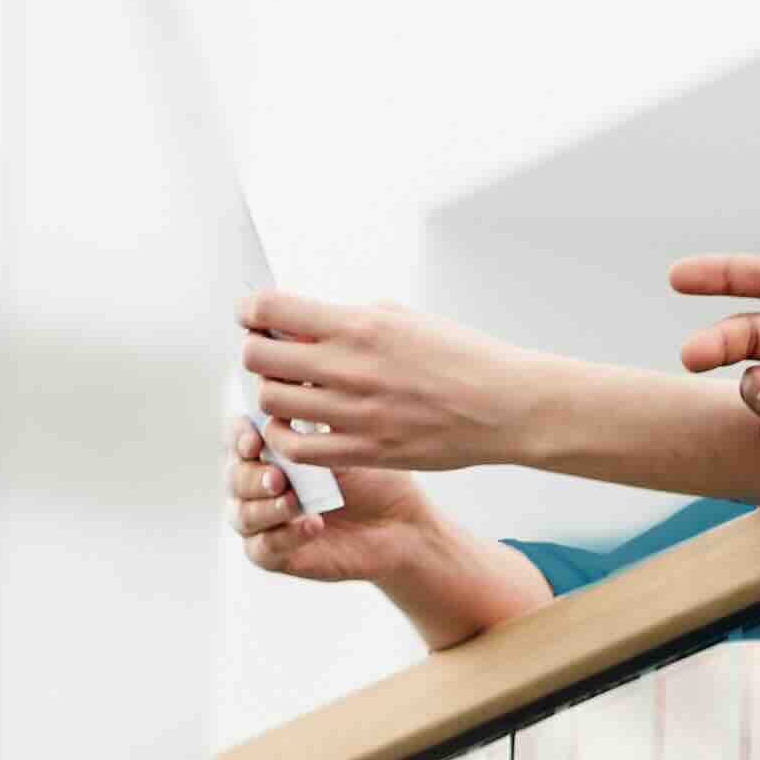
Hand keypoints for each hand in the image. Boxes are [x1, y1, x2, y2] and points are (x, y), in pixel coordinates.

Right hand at [224, 415, 467, 586]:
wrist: (402, 523)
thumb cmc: (376, 479)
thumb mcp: (348, 444)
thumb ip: (314, 424)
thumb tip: (294, 387)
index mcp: (270, 450)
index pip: (237, 437)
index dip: (239, 438)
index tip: (255, 440)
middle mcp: (259, 483)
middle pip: (233, 476)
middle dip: (252, 476)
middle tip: (278, 477)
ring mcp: (264, 520)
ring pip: (241, 515)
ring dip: (266, 507)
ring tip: (296, 501)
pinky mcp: (275, 554)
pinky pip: (262, 548)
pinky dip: (285, 536)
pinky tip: (314, 525)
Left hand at [235, 288, 558, 469]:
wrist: (509, 406)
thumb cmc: (465, 359)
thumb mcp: (404, 318)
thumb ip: (348, 319)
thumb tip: (302, 322)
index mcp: (360, 325)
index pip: (269, 309)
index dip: (250, 310)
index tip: (253, 315)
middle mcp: (350, 367)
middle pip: (257, 357)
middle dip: (258, 350)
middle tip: (273, 354)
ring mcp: (355, 413)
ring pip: (271, 401)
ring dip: (273, 393)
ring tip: (292, 391)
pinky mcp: (365, 450)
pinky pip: (296, 447)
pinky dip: (285, 435)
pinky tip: (298, 425)